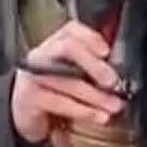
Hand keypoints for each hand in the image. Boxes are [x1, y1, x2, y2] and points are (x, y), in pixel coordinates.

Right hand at [11, 22, 122, 144]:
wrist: (25, 117)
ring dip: (96, 96)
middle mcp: (41, 55)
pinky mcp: (29, 98)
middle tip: (113, 82)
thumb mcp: (72, 76)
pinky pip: (62, 102)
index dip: (91, 38)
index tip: (107, 52)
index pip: (71, 30)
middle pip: (68, 47)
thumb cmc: (54, 94)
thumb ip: (91, 68)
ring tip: (114, 106)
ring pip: (69, 81)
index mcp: (54, 45)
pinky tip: (99, 117)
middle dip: (94, 64)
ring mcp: (33, 76)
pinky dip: (84, 111)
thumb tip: (120, 71)